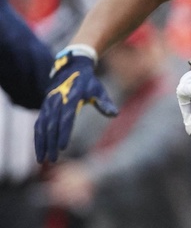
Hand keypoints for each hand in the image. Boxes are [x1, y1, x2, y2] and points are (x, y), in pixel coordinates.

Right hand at [35, 46, 117, 162]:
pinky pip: (39, 124)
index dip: (64, 133)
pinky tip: (40, 150)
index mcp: (71, 96)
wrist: (71, 67)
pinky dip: (37, 137)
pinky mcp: (44, 107)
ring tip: (41, 160)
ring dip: (41, 143)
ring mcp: (48, 104)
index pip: (66, 117)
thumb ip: (104, 102)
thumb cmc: (88, 82)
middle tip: (53, 160)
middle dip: (51, 143)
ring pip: (42, 126)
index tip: (62, 147)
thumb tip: (114, 114)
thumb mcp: (98, 89)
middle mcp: (57, 100)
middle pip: (52, 125)